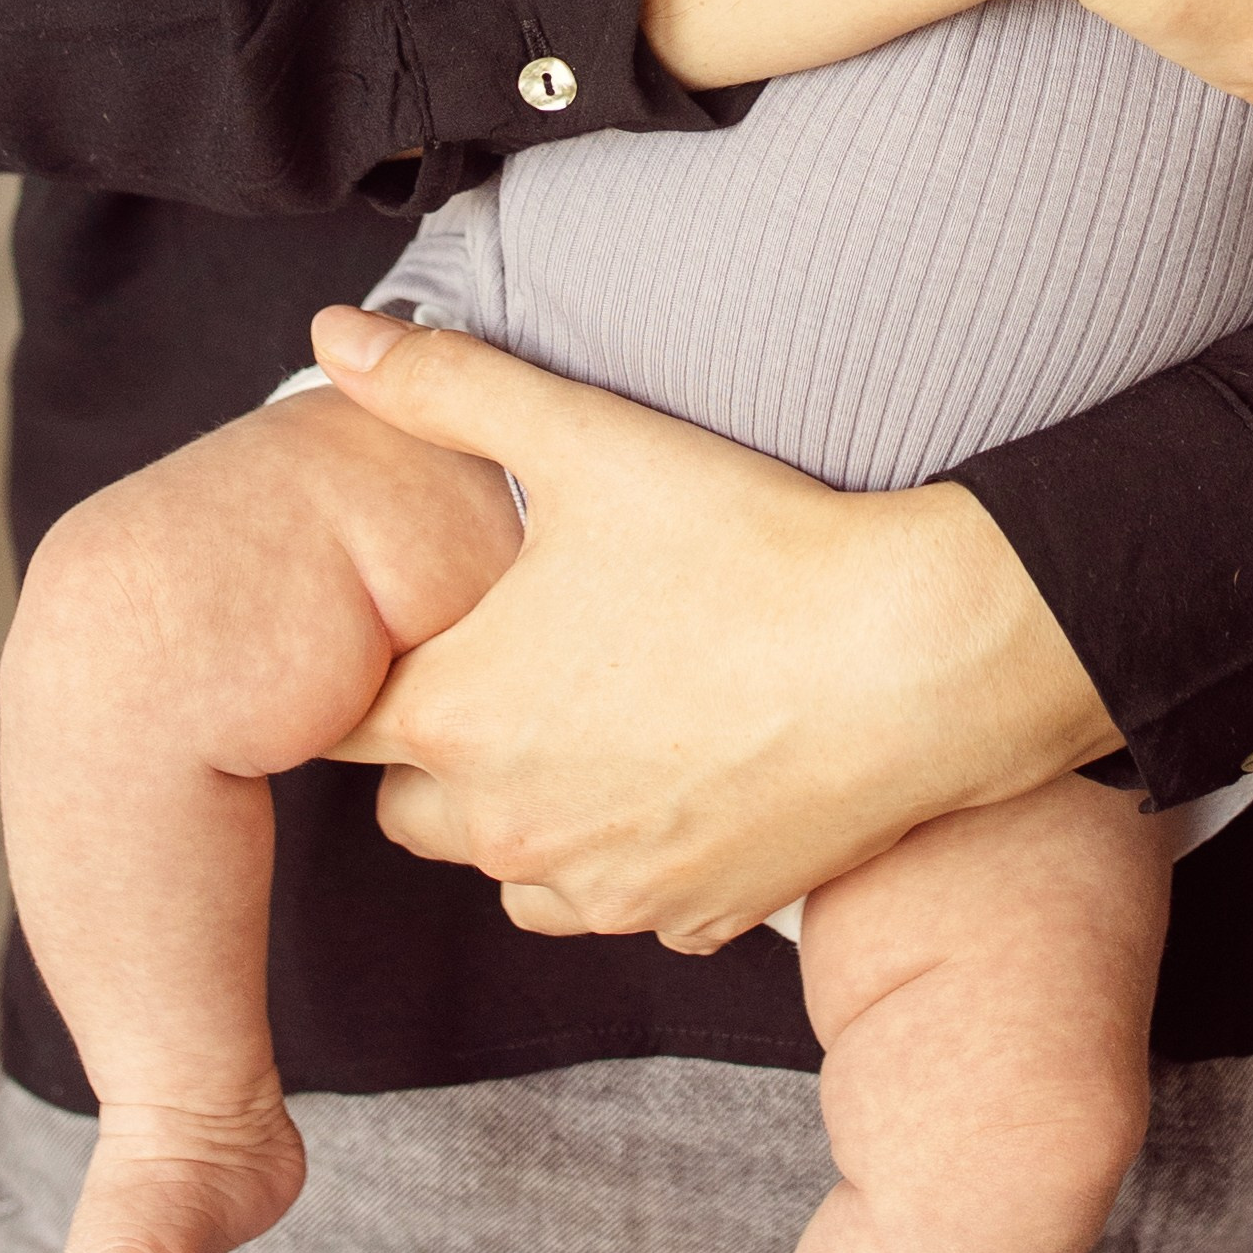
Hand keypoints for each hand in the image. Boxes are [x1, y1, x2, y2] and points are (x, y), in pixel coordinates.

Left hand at [311, 308, 1119, 951]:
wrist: (917, 658)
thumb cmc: (749, 547)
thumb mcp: (585, 439)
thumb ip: (444, 388)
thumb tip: (334, 335)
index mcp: (451, 712)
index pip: (337, 715)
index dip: (381, 661)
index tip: (433, 625)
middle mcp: (504, 822)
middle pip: (407, 805)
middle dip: (443, 743)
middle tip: (524, 660)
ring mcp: (597, 885)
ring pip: (507, 867)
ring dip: (526, 809)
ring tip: (602, 716)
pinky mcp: (687, 918)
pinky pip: (614, 901)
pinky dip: (625, 852)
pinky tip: (680, 772)